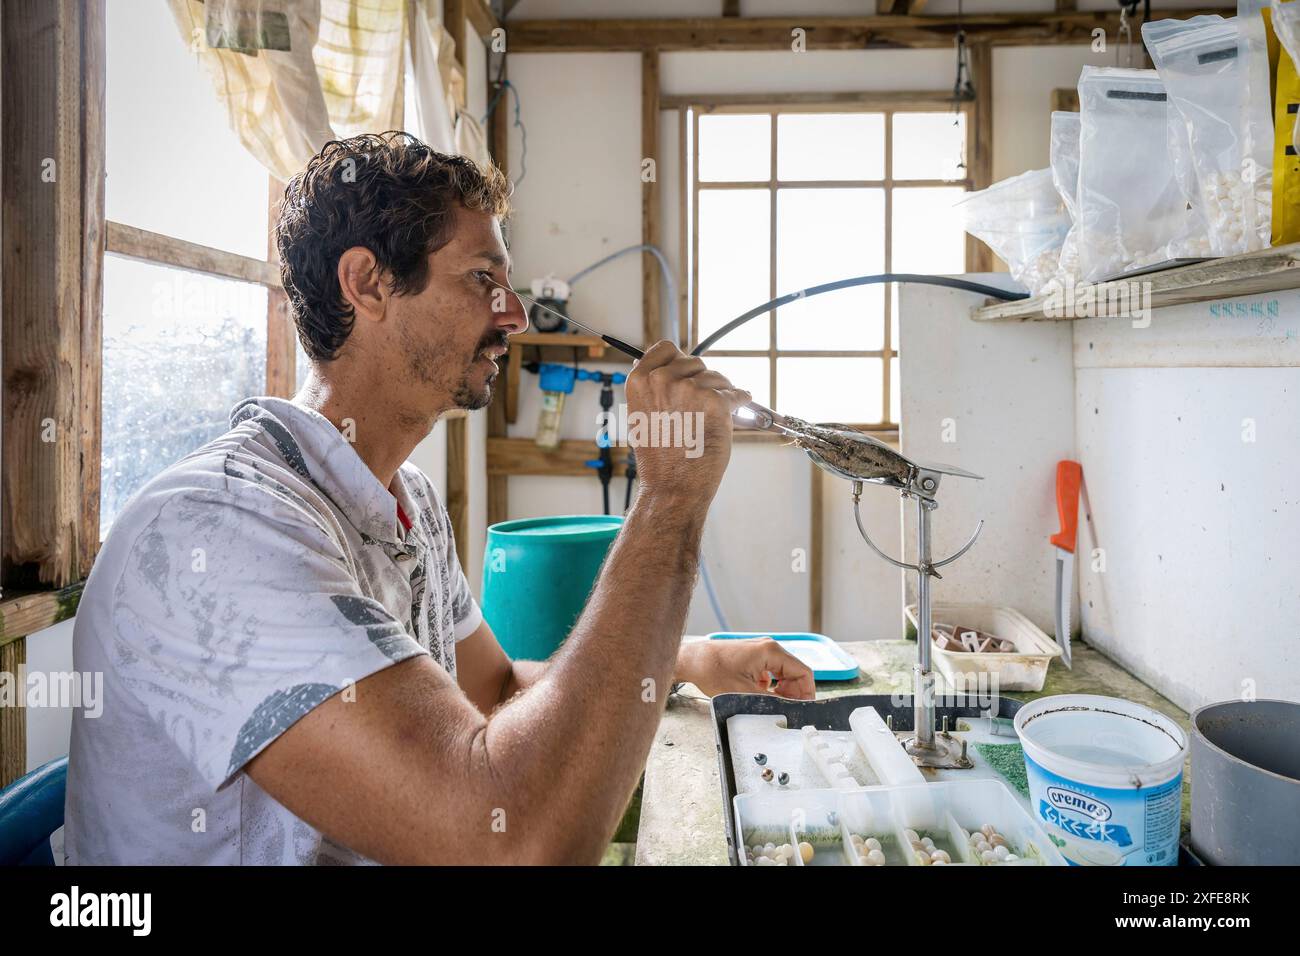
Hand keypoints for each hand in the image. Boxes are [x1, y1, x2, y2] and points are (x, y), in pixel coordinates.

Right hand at [623, 341, 749, 507]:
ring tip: (711, 419)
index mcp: (639, 380)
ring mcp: (689, 390)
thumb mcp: (641, 416)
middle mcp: (662, 379)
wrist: (672, 487)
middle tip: (701, 407)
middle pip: (695, 361)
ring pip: (717, 377)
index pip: (665, 348)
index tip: (687, 373)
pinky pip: (736, 393)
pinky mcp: (714, 403)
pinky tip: (736, 411)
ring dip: (721, 393)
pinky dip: (740, 402)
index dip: (679, 360)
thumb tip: (667, 368)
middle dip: (703, 380)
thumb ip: (653, 389)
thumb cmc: (659, 458)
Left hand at [675, 638, 815, 700]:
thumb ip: (771, 702)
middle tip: (787, 710)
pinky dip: (773, 685)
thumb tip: (789, 711)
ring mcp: (762, 651)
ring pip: (785, 673)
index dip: (806, 693)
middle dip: (794, 693)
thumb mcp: (744, 693)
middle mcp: (770, 647)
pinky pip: (773, 672)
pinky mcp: (754, 657)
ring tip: (773, 704)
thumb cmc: (713, 671)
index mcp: (771, 651)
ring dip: (783, 690)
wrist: (692, 661)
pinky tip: (761, 695)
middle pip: (795, 673)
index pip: (803, 672)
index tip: (802, 709)